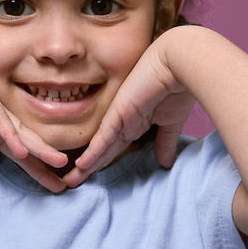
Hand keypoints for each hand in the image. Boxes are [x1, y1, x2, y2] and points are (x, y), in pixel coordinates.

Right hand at [0, 33, 67, 191]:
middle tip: (64, 186)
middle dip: (46, 166)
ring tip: (60, 163)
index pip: (20, 154)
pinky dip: (11, 136)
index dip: (36, 170)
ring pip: (23, 134)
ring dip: (40, 149)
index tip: (53, 185)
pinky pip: (0, 121)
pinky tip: (23, 150)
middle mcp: (0, 120)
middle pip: (28, 147)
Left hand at [63, 36, 194, 187]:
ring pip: (97, 148)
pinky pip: (102, 139)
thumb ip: (164, 143)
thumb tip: (165, 164)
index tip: (90, 178)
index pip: (113, 149)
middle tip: (71, 185)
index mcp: (134, 123)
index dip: (101, 164)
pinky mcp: (118, 114)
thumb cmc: (178, 87)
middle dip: (86, 169)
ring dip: (84, 167)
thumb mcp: (171, 123)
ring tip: (70, 183)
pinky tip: (81, 167)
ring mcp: (118, 118)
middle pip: (100, 151)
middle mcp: (122, 122)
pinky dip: (92, 154)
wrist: (178, 64)